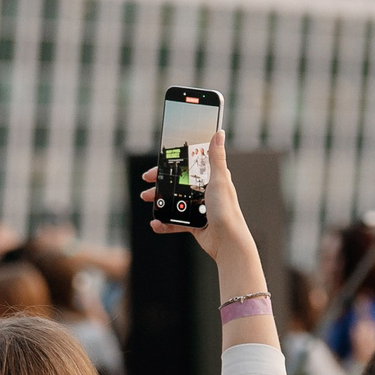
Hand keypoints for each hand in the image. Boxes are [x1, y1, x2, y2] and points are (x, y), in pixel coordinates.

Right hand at [139, 132, 272, 343]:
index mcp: (212, 179)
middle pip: (178, 184)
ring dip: (161, 202)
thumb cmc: (226, 210)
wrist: (228, 242)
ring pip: (175, 201)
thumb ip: (216, 157)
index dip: (172, 165)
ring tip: (149, 202)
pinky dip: (165, 223)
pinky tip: (156, 223)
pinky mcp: (196, 224)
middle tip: (147, 185)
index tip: (157, 165)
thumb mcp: (219, 180)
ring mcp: (200, 208)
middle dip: (161, 184)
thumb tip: (219, 133)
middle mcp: (206, 192)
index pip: (188, 166)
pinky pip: (176, 221)